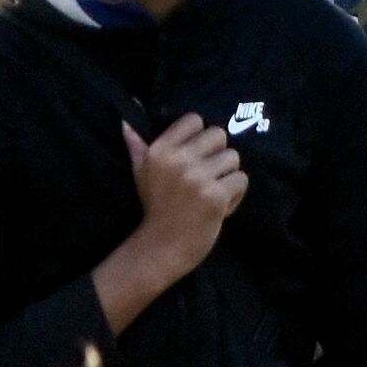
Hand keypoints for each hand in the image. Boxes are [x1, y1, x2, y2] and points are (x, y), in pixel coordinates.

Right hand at [125, 111, 248, 264]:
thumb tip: (125, 121)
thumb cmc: (154, 206)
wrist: (163, 246)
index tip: (194, 154)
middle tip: (207, 173)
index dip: (199, 136)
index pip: (194, 120)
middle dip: (217, 153)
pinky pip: (240, 180)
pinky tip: (220, 204)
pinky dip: (235, 193)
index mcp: (160, 151)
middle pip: (218, 134)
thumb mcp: (140, 172)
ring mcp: (198, 178)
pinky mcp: (216, 196)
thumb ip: (136, 145)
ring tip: (213, 189)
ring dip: (227, 174)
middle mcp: (179, 160)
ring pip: (233, 158)